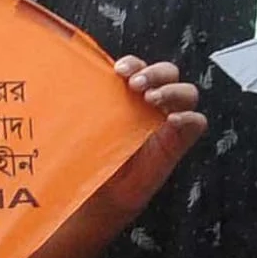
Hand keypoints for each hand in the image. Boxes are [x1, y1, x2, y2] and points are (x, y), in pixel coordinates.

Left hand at [96, 56, 206, 212]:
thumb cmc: (91, 157)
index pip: (139, 67)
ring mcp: (167, 122)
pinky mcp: (178, 142)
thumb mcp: (85, 123)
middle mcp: (150, 104)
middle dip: (154, 73)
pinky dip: (189, 117)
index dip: (133, 63)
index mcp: (128, 94)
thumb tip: (60, 76)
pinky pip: (196, 122)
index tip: (118, 71)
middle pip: (167, 72)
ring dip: (171, 89)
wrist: (99, 194)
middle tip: (136, 84)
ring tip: (152, 98)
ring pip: (186, 92)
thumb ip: (83, 101)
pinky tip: (172, 121)